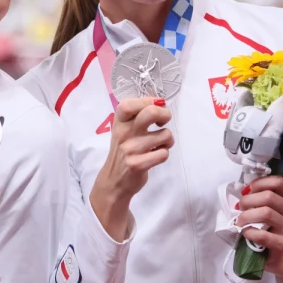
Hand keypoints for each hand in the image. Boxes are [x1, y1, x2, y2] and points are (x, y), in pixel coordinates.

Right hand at [89, 97, 172, 241]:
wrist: (114, 180)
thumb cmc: (125, 150)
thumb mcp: (124, 130)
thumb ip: (139, 115)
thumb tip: (160, 101)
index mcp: (119, 122)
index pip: (130, 103)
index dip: (148, 101)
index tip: (155, 106)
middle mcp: (123, 133)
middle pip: (151, 113)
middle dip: (165, 115)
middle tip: (163, 122)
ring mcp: (130, 149)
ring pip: (165, 135)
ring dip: (168, 141)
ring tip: (159, 145)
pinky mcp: (138, 164)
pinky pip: (164, 153)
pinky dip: (164, 154)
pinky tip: (155, 156)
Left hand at [236, 175, 282, 280]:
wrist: (281, 257)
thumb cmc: (272, 229)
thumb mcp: (272, 210)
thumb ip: (262, 198)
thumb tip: (244, 191)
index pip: (278, 182)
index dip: (259, 183)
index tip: (247, 190)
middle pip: (269, 196)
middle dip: (248, 200)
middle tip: (239, 208)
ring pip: (266, 213)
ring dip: (246, 215)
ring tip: (240, 221)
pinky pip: (262, 234)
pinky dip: (249, 232)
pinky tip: (245, 232)